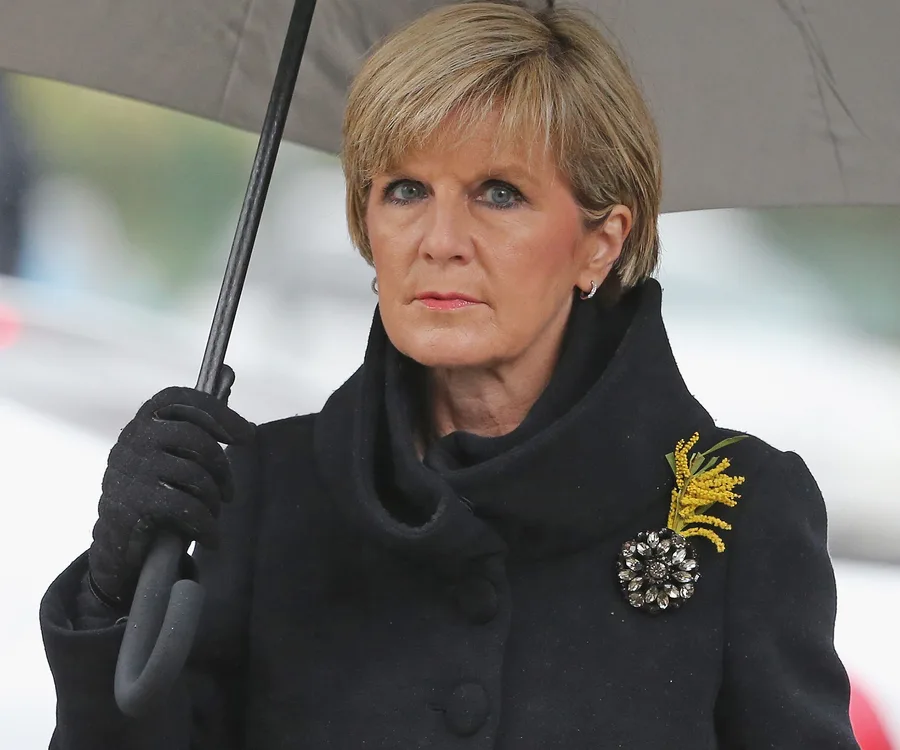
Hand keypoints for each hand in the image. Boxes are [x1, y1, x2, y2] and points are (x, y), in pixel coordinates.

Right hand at [87, 386, 253, 607]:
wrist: (120, 545)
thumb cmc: (158, 490)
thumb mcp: (176, 454)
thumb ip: (201, 419)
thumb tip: (229, 371)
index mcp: (144, 421)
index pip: (181, 399)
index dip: (218, 413)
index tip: (245, 435)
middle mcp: (132, 440)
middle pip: (195, 438)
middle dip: (222, 467)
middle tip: (229, 492)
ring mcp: (128, 471)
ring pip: (194, 475)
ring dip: (213, 500)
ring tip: (213, 514)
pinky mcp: (130, 504)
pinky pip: (185, 507)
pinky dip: (206, 526)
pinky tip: (210, 538)